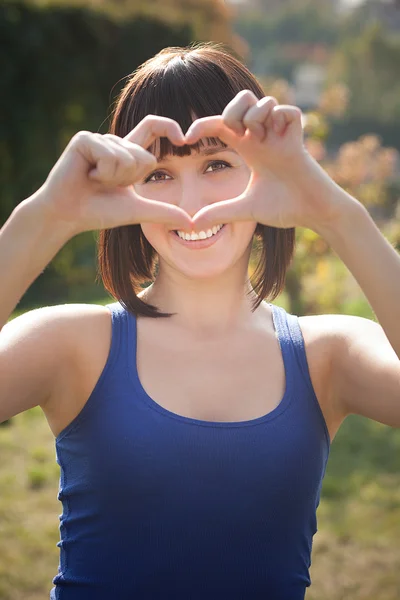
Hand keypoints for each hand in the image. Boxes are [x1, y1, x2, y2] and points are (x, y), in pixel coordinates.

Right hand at [35, 116, 192, 234]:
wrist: (68, 215)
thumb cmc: (99, 211)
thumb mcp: (138, 211)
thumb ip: (164, 212)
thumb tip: (191, 223)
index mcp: (128, 153)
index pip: (152, 128)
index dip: (169, 126)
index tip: (183, 138)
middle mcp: (115, 142)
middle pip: (144, 157)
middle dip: (129, 179)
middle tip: (107, 185)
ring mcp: (99, 139)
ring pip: (126, 158)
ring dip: (113, 178)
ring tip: (95, 181)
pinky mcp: (85, 139)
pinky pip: (110, 155)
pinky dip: (102, 173)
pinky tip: (87, 175)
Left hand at [186, 90, 345, 231]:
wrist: (313, 213)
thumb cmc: (284, 208)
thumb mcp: (246, 209)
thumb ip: (221, 212)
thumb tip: (193, 224)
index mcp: (249, 149)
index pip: (221, 125)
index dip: (202, 126)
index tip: (185, 139)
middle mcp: (264, 137)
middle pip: (242, 100)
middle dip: (231, 110)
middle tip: (233, 133)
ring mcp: (281, 135)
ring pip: (264, 101)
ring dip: (254, 116)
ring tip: (258, 139)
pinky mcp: (299, 138)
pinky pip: (288, 111)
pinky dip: (278, 117)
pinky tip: (275, 137)